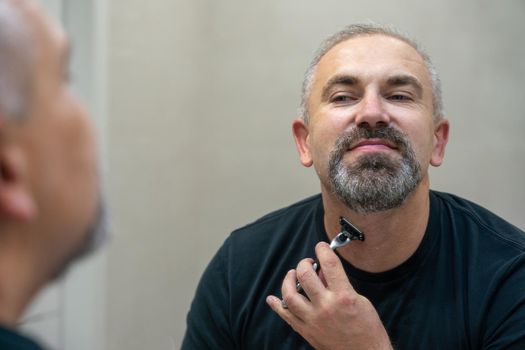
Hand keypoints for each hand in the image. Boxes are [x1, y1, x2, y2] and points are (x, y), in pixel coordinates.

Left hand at [266, 242, 391, 349]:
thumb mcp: (360, 301)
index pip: (329, 264)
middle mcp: (326, 307)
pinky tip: (273, 299)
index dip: (323, 250)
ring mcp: (313, 320)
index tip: (321, 247)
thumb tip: (325, 272)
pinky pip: (286, 316)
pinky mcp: (307, 331)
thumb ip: (340, 284)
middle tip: (308, 263)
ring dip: (288, 281)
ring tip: (292, 275)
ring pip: (290, 295)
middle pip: (305, 275)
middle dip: (304, 264)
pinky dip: (277, 306)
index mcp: (343, 297)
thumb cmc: (368, 330)